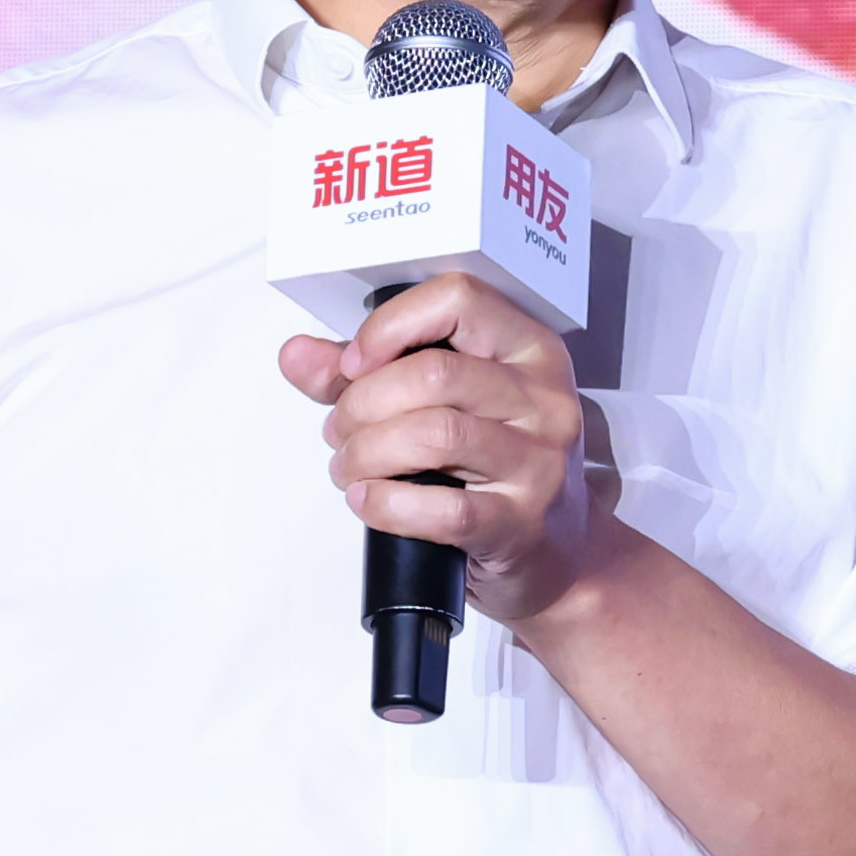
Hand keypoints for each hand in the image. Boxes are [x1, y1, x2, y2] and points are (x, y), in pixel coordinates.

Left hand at [279, 271, 597, 623]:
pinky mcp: (522, 522)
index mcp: (529, 350)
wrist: (558, 557)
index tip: (354, 364)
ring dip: (367, 452)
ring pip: (435, 434)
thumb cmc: (495, 471)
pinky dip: (387, 504)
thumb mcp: (443, 406)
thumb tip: (297, 355)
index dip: (390, 326)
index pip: (459, 299)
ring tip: (349, 467)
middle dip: (363, 403)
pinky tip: (368, 501)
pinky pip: (444, 509)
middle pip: (434, 373)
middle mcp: (545, 399)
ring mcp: (540, 462)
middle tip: (340, 431)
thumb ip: (367, 375)